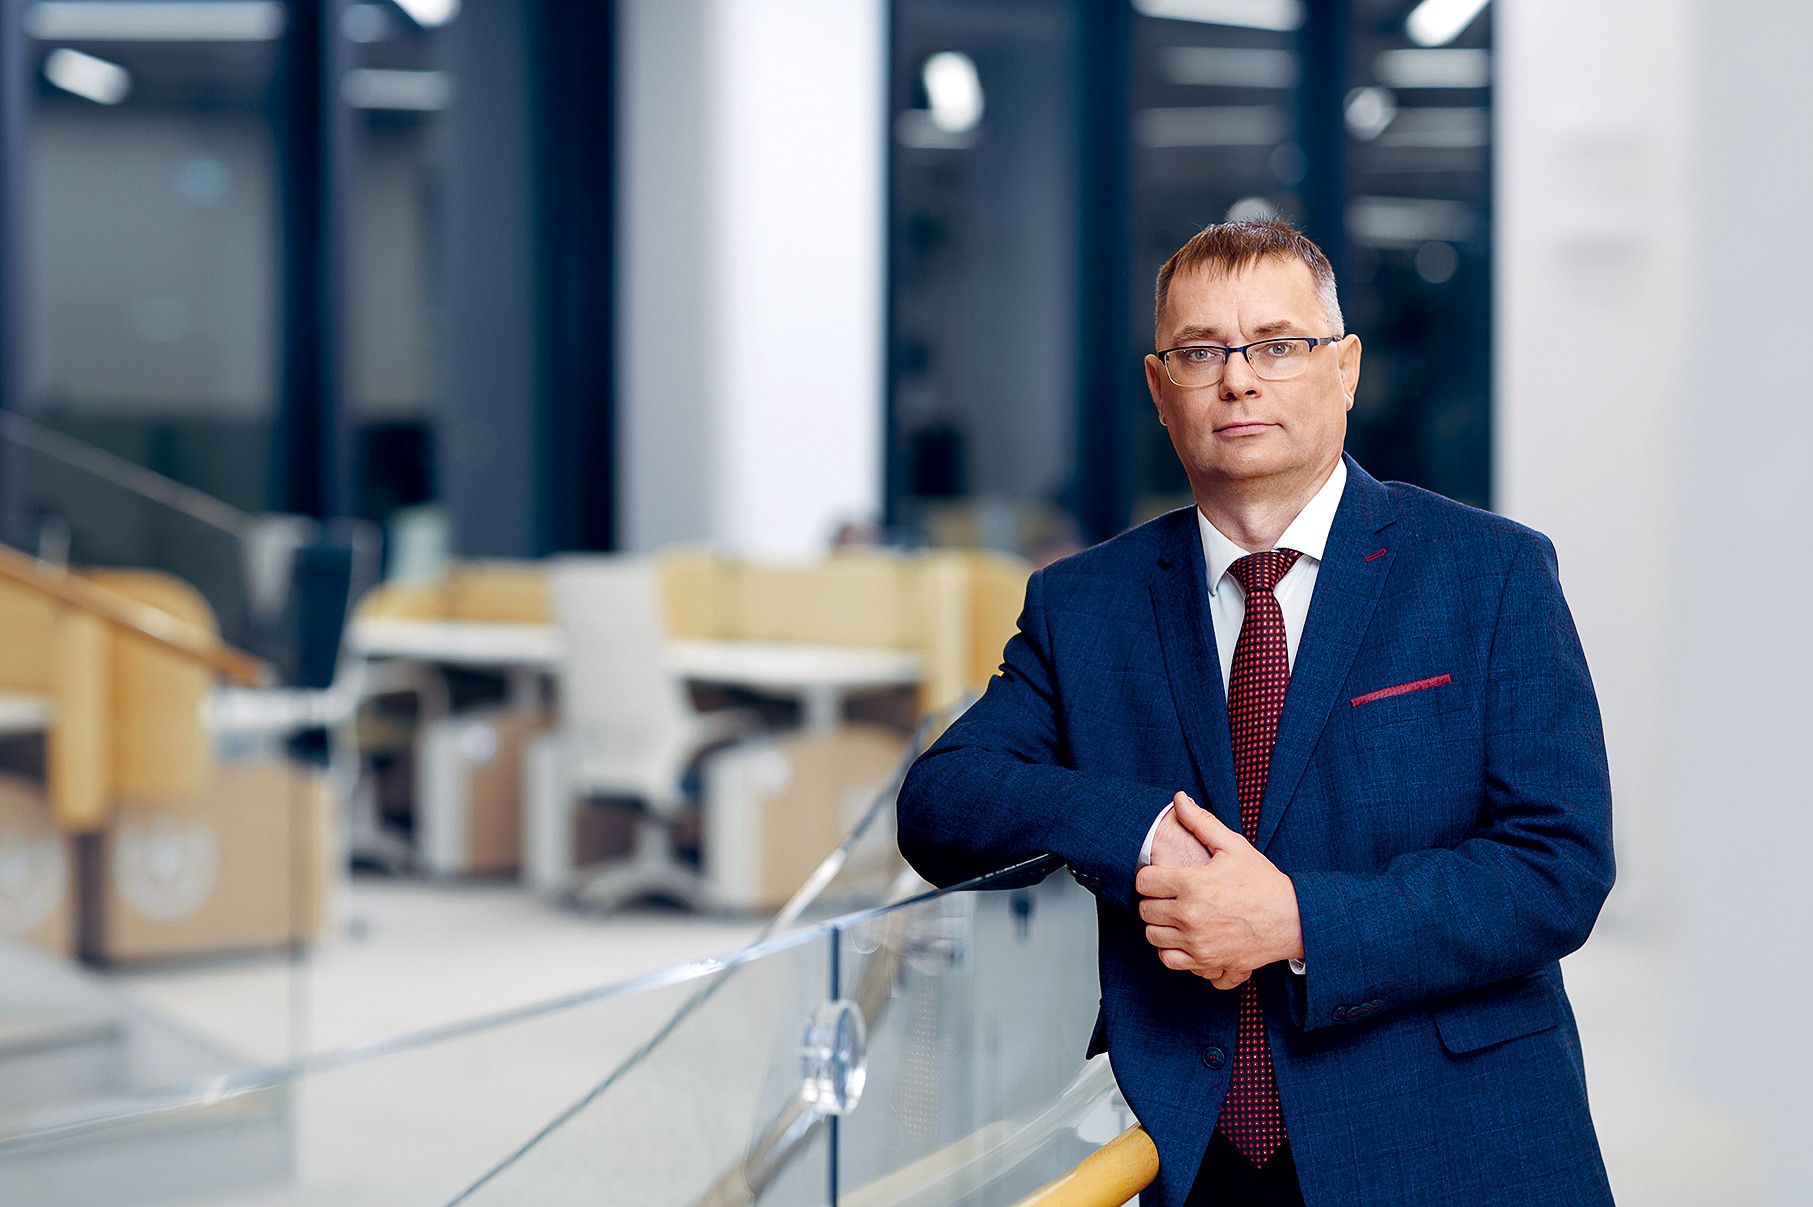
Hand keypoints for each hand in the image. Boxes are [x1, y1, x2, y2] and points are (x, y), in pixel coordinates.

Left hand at [1135, 794, 1302, 988]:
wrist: (1292, 920)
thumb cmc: (1263, 882)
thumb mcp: (1234, 846)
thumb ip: (1202, 822)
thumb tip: (1179, 799)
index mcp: (1191, 885)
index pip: (1144, 882)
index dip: (1150, 876)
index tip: (1162, 876)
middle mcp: (1190, 917)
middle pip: (1145, 910)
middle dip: (1154, 900)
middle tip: (1169, 895)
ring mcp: (1197, 943)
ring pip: (1153, 936)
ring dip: (1160, 925)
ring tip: (1175, 915)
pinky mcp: (1206, 962)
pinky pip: (1169, 960)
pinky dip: (1171, 950)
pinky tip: (1182, 937)